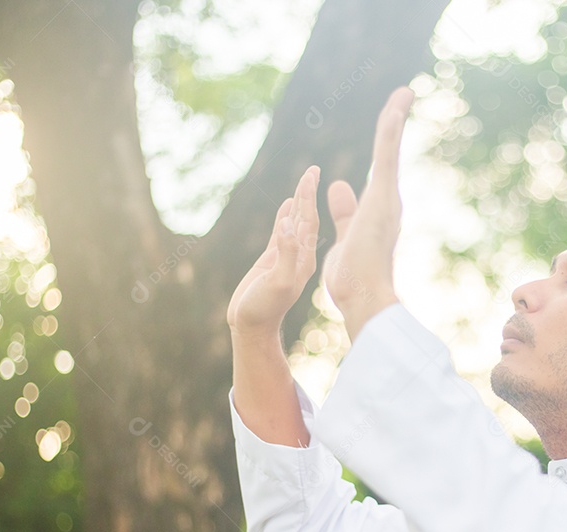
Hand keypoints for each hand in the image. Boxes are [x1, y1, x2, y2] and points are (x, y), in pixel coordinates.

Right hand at [227, 166, 320, 337]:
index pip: (308, 220)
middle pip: (305, 217)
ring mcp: (287, 257)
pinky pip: (282, 233)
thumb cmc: (265, 308)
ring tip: (305, 181)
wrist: (253, 327)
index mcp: (304, 257)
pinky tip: (287, 205)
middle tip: (312, 169)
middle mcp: (299, 255)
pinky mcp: (273, 261)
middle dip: (308, 193)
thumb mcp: (278, 281)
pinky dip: (285, 216)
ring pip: (294, 223)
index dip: (310, 196)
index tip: (313, 173)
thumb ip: (285, 255)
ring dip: (299, 201)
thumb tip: (288, 226)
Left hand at [323, 86, 414, 337]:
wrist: (361, 295)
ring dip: (395, 118)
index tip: (389, 118)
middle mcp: (388, 200)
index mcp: (378, 209)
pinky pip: (386, 156)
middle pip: (389, 151)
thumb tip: (338, 185)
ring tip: (402, 92)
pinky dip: (391, 131)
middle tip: (403, 94)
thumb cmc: (352, 276)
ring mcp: (387, 198)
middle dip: (395, 121)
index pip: (380, 167)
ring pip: (390, 149)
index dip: (384, 142)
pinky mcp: (383, 197)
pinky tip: (396, 107)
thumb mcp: (343, 234)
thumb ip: (344, 211)